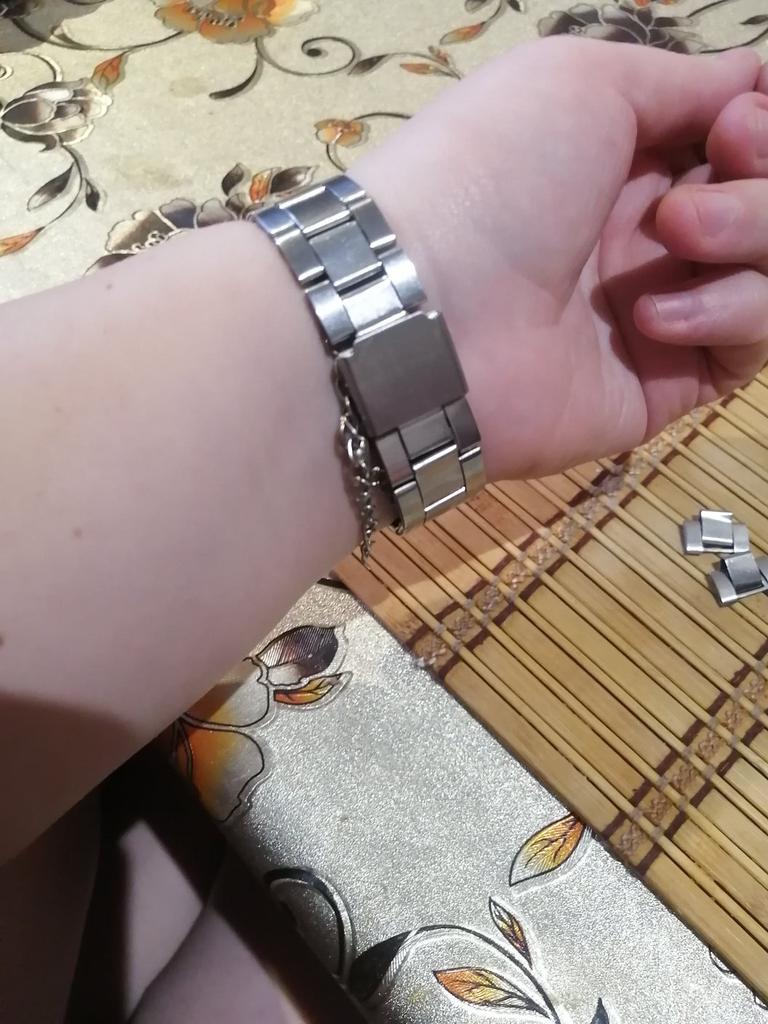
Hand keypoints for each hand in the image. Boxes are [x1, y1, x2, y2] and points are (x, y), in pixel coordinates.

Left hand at [352, 39, 764, 480]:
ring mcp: (660, 310)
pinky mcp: (663, 385)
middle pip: (765, 205)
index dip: (759, 132)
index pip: (741, 141)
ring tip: (674, 237)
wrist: (425, 314)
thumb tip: (750, 84)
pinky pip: (747, 346)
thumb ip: (681, 84)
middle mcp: (649, 233)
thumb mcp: (580, 84)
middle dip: (759, 189)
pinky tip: (649, 316)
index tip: (735, 128)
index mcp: (628, 160)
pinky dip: (727, 316)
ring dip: (751, 239)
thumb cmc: (493, 175)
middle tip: (689, 196)